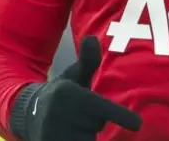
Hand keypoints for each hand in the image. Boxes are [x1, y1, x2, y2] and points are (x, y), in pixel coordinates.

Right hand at [15, 35, 141, 140]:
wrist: (29, 112)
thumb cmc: (63, 93)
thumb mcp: (74, 75)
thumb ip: (88, 61)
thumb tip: (92, 38)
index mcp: (68, 92)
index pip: (101, 107)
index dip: (121, 116)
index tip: (138, 123)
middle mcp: (59, 112)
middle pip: (98, 125)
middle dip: (95, 122)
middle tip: (80, 114)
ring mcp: (53, 131)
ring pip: (89, 139)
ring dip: (86, 135)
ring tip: (74, 125)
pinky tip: (71, 134)